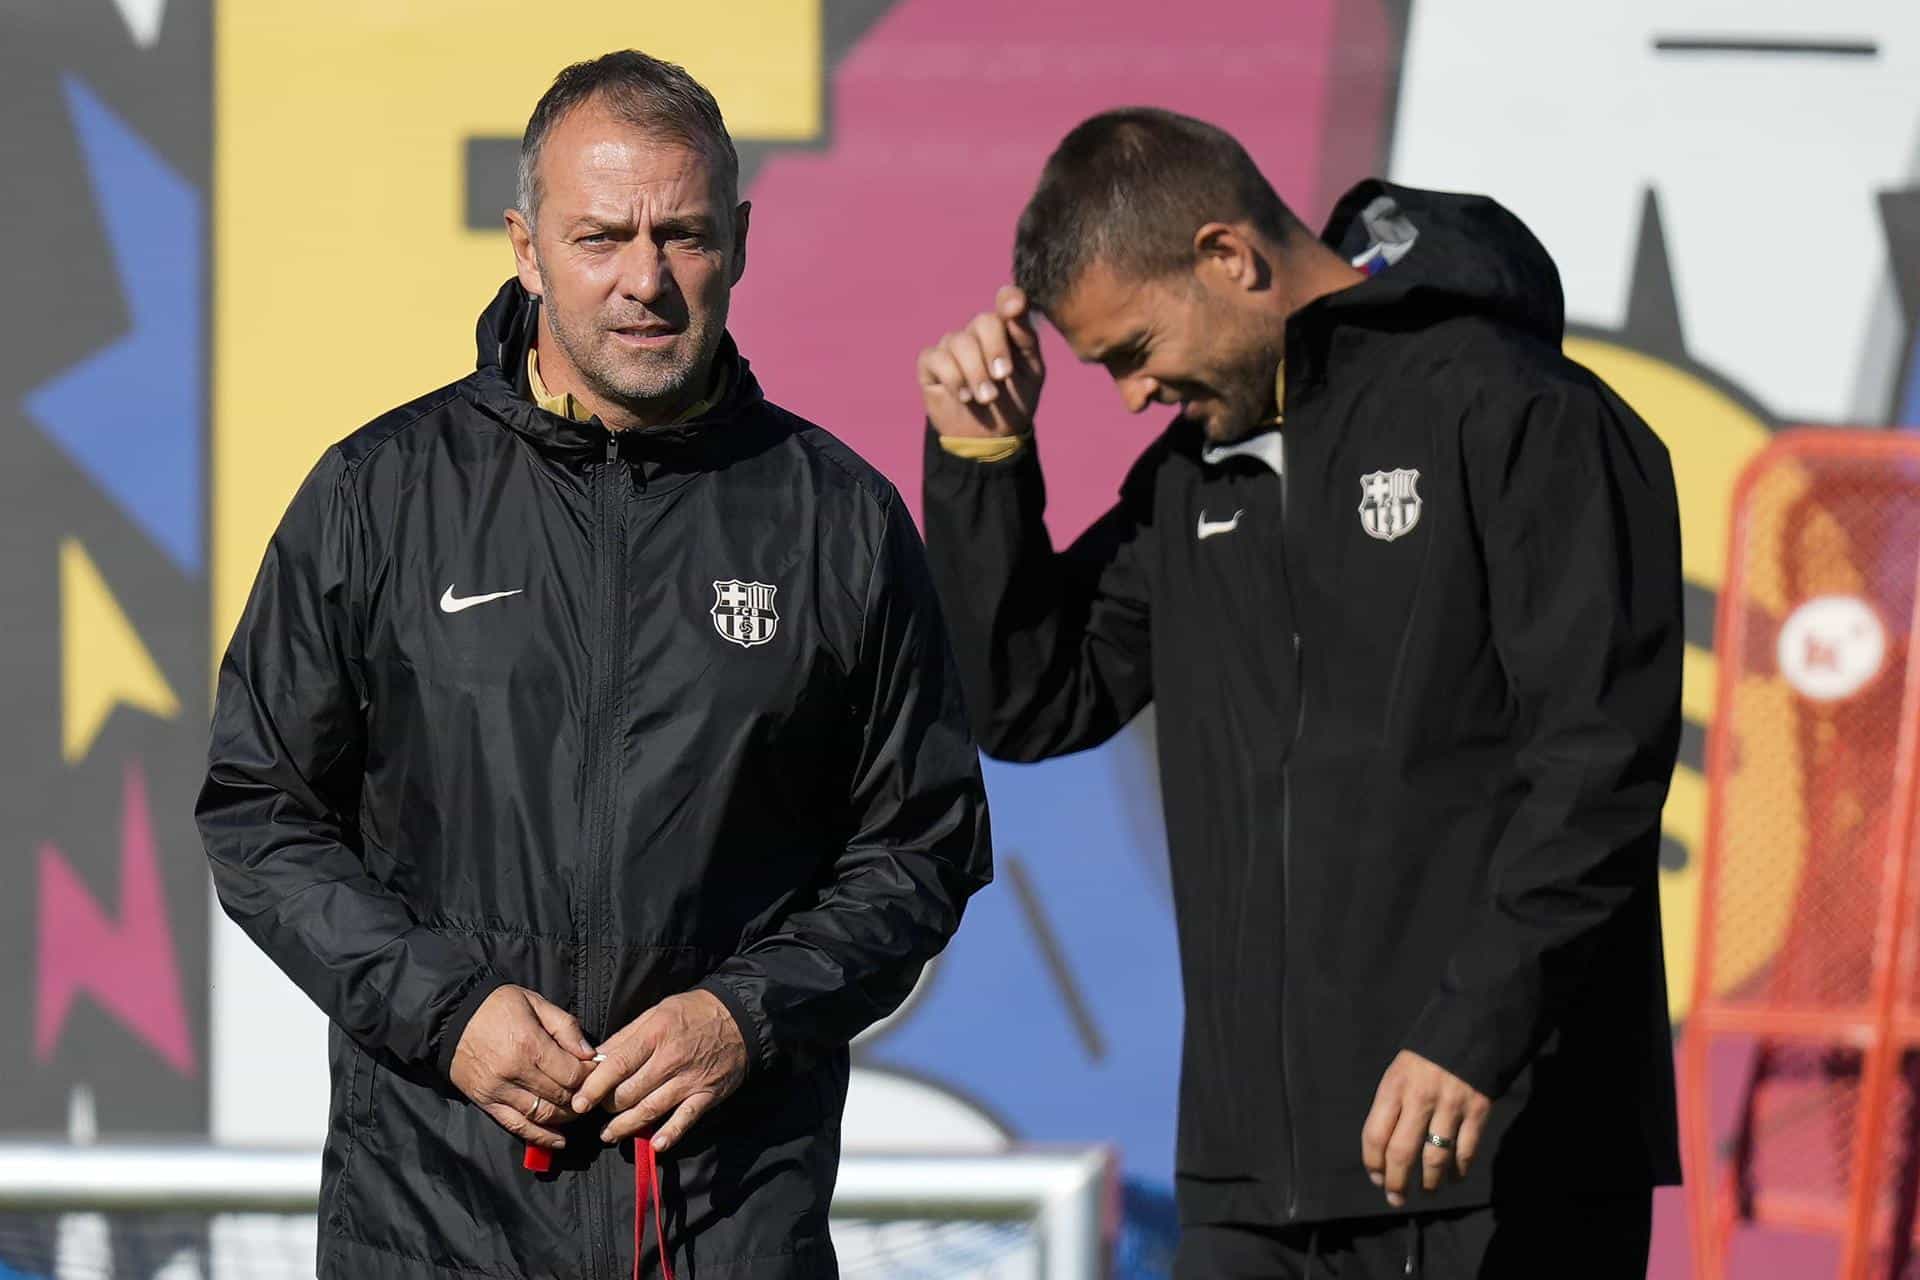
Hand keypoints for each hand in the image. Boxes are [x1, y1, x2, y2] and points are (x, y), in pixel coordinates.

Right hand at [449, 985, 597, 1148]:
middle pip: (561, 1097)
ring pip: (542, 1115)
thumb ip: (565, 1027)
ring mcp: (498, 1091)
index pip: (572, 1074)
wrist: (450, 1018)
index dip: (590, 1076)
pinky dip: (540, 1136)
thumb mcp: (535, 1003)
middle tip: (590, 1092)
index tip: (596, 1071)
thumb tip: (590, 1054)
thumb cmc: (496, 1006)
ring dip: (565, 1118)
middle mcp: (514, 1072)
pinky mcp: (486, 1102)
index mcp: (530, 1045)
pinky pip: (516, 1126)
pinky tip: (559, 1140)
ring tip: (577, 1111)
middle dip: (581, 1097)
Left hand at [571, 989, 748, 1151]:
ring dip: (626, 1126)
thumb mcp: (656, 1012)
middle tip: (597, 1111)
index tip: (578, 1102)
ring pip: (651, 1110)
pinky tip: (655, 1146)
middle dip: (608, 1106)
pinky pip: (686, 1119)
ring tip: (609, 1134)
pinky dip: (670, 1134)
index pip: (617, 1065)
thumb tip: (596, 1059)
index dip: (594, 1087)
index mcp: (655, 1035)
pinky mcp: (707, 1095)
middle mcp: (670, 1059)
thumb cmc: (693, 1012)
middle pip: (630, 1092)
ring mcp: (690, 1080)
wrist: (741, 1018)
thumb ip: (625, 1037)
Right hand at [917, 285, 1045, 438]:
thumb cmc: (1015, 401)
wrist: (991, 437)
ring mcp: (953, 346)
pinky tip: (964, 396)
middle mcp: (978, 333)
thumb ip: (1025, 338)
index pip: (1007, 301)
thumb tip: (1014, 307)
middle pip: (983, 321)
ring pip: (959, 341)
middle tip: (1002, 377)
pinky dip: (953, 378)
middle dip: (994, 350)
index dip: (1009, 299)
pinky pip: (937, 358)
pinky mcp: (931, 364)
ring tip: (986, 398)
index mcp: (1007, 330)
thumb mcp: (1031, 373)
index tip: (1014, 307)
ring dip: (975, 372)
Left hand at [1361, 1050, 1492, 1206]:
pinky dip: (1458, 1171)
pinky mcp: (1478, 1110)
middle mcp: (1419, 1097)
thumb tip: (1384, 1150)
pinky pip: (1465, 1151)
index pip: (1374, 1134)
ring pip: (1435, 1158)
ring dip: (1429, 1182)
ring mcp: (1450, 1104)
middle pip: (1402, 1152)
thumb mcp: (1399, 1071)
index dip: (1373, 1163)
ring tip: (1426, 1191)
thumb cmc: (1428, 1055)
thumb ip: (1392, 1105)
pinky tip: (1453, 1177)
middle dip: (1397, 1182)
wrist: (1471, 1026)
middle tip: (1396, 1198)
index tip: (1376, 1178)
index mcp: (1393, 1086)